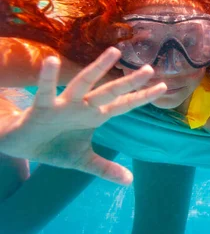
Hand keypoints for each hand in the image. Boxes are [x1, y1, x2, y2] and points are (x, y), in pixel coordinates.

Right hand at [0, 47, 166, 184]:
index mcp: (95, 115)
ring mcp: (64, 104)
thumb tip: (129, 181)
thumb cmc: (55, 146)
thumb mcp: (83, 161)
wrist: (22, 146)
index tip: (163, 87)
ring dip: (98, 68)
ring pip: (84, 83)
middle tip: (150, 69)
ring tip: (113, 52)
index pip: (124, 105)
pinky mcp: (42, 107)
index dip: (142, 97)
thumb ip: (105, 168)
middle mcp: (84, 105)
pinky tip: (52, 61)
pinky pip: (45, 90)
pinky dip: (48, 77)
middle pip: (111, 91)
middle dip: (129, 82)